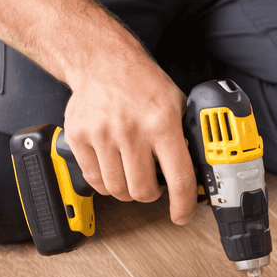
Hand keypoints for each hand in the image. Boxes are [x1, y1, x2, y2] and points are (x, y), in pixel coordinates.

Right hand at [61, 44, 197, 224]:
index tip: (181, 215)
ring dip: (127, 190)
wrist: (102, 61)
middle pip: (143, 191)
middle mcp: (132, 130)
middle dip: (150, 194)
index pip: (179, 177)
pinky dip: (105, 182)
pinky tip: (112, 167)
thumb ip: (184, 135)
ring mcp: (102, 135)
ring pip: (117, 190)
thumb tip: (197, 169)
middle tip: (151, 185)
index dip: (182, 204)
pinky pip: (94, 180)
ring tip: (130, 174)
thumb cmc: (141, 82)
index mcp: (162, 122)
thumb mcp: (175, 103)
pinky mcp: (79, 137)